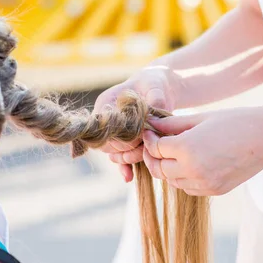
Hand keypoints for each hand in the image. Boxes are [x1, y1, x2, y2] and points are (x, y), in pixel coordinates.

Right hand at [94, 66, 182, 181]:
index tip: (140, 136)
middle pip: (107, 143)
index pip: (104, 126)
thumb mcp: (156, 86)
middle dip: (127, 149)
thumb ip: (155, 98)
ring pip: (113, 154)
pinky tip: (129, 177)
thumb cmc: (154, 84)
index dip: (121, 135)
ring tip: (145, 156)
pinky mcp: (122, 142)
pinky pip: (118, 159)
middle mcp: (105, 119)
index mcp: (106, 102)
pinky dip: (124, 168)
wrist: (157, 89)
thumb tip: (154, 111)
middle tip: (145, 147)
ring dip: (128, 158)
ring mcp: (112, 132)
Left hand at [142, 107, 262, 194]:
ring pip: (172, 181)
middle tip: (155, 145)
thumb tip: (150, 124)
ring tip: (173, 153)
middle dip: (153, 157)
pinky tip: (190, 163)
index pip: (155, 148)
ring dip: (167, 169)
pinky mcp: (214, 191)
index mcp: (187, 148)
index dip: (149, 140)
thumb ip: (172, 125)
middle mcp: (193, 170)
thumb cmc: (234, 122)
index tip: (150, 133)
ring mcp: (204, 184)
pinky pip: (188, 188)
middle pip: (159, 169)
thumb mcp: (200, 118)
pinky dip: (183, 178)